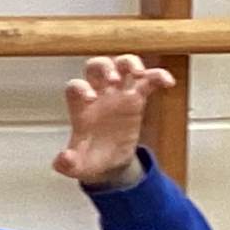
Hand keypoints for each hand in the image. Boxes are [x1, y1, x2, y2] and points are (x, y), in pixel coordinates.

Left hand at [52, 54, 175, 189]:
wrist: (110, 163)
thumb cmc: (90, 159)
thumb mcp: (77, 166)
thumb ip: (68, 164)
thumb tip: (62, 160)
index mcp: (81, 108)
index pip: (75, 86)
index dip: (81, 87)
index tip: (90, 98)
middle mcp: (98, 95)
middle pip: (97, 66)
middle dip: (105, 68)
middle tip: (113, 80)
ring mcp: (118, 94)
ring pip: (122, 65)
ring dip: (129, 63)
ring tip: (137, 74)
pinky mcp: (137, 99)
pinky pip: (148, 80)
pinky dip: (158, 76)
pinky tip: (167, 82)